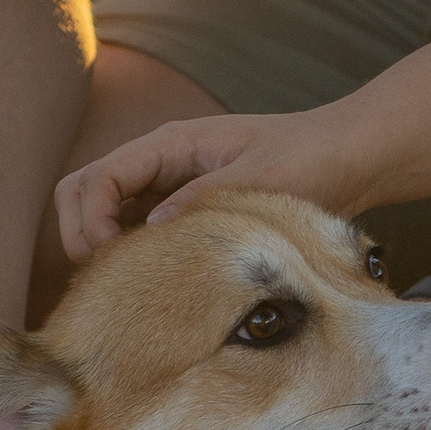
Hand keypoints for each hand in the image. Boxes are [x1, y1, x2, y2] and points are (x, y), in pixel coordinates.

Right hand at [55, 104, 356, 260]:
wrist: (350, 156)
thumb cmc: (311, 159)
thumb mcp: (260, 180)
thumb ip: (202, 202)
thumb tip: (148, 233)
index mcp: (171, 143)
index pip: (97, 179)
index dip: (91, 224)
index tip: (116, 263)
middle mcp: (161, 160)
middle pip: (82, 191)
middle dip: (80, 235)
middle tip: (111, 282)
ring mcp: (168, 183)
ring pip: (101, 211)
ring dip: (99, 245)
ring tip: (128, 285)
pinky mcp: (183, 207)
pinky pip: (134, 228)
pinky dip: (128, 252)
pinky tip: (155, 281)